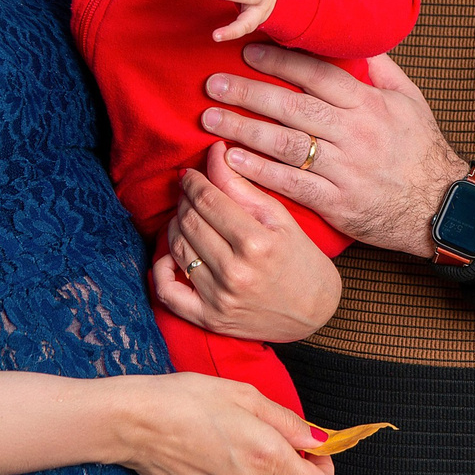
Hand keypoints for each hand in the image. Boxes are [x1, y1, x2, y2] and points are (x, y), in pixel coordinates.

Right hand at [102, 370, 332, 474]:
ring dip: (243, 466)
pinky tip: (198, 455)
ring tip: (214, 438)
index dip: (323, 472)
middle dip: (272, 457)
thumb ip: (289, 423)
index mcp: (267, 456)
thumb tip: (318, 441)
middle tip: (244, 428)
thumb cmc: (186, 399)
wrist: (135, 421)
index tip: (314, 456)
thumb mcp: (246, 395)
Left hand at [151, 144, 341, 342]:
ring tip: (186, 218)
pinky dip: (160, 271)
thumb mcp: (280, 218)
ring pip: (176, 249)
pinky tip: (169, 257)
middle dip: (184, 200)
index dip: (194, 181)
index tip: (191, 175)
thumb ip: (242, 186)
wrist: (314, 313)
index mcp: (256, 242)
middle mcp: (235, 272)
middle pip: (189, 222)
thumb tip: (215, 154)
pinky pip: (167, 293)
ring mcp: (220, 298)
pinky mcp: (210, 319)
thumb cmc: (301, 259)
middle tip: (190, 195)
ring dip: (174, 227)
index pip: (207, 200)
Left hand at [199, 45, 468, 256]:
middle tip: (213, 84)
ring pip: (287, 145)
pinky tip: (232, 161)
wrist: (440, 207)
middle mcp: (356, 134)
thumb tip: (354, 38)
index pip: (318, 75)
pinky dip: (260, 172)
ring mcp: (346, 169)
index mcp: (370, 105)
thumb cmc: (420, 150)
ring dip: (244, 130)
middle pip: (293, 108)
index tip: (247, 52)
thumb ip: (380, 68)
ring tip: (210, 120)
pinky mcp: (338, 203)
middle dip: (248, 93)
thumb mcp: (410, 100)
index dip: (281, 62)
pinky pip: (292, 184)